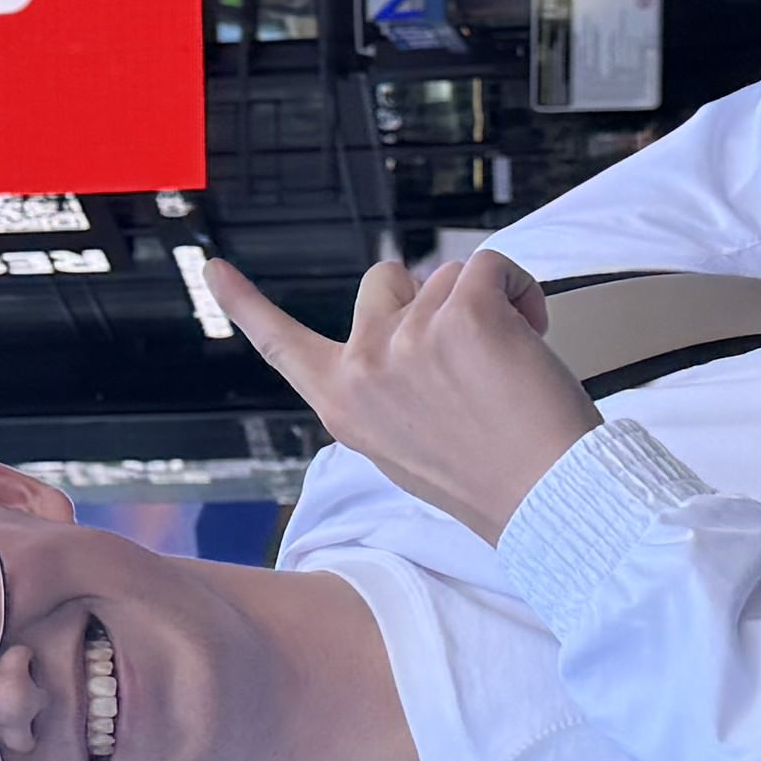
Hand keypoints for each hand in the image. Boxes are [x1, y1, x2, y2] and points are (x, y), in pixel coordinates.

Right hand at [210, 248, 596, 545]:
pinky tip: (530, 335)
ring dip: (485, 303)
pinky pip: (491, 264)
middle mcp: (363, 369)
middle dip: (427, 297)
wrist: (546, 497)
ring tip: (509, 365)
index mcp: (343, 406)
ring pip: (447, 276)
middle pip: (384, 281)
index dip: (245, 304)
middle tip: (467, 356)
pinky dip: (520, 290)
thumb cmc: (492, 477)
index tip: (213, 268)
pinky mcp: (461, 313)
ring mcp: (407, 338)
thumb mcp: (406, 445)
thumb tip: (407, 331)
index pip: (281, 346)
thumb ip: (387, 388)